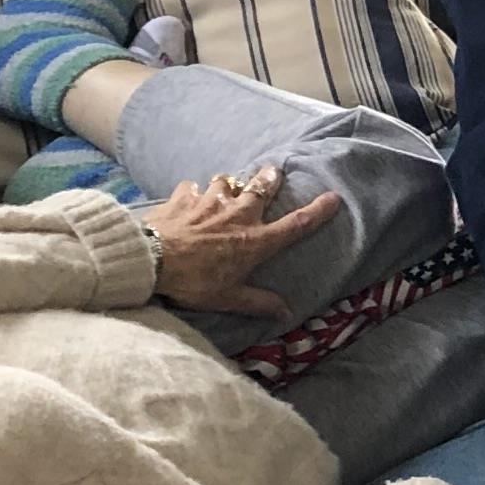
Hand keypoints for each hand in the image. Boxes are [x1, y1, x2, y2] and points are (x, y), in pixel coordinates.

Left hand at [144, 166, 343, 318]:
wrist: (151, 259)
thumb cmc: (193, 282)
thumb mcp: (228, 298)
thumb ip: (258, 303)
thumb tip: (286, 313)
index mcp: (255, 241)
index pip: (295, 224)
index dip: (318, 211)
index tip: (333, 197)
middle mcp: (237, 215)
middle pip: (262, 188)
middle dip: (271, 178)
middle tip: (274, 171)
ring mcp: (210, 201)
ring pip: (227, 181)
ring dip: (230, 183)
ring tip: (229, 185)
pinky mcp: (183, 197)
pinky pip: (192, 188)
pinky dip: (194, 192)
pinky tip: (190, 198)